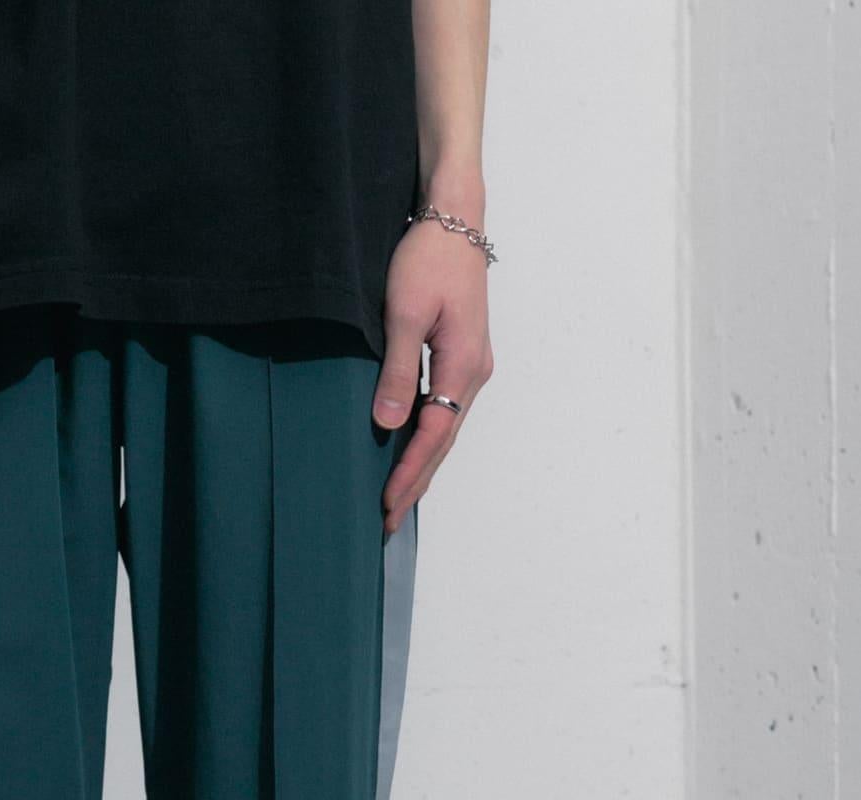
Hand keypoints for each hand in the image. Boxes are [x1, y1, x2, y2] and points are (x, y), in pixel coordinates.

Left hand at [373, 217, 494, 535]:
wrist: (454, 216)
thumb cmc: (428, 257)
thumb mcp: (405, 313)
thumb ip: (398, 370)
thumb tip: (388, 424)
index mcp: (464, 366)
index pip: (433, 435)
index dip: (409, 473)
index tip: (387, 504)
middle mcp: (474, 372)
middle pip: (443, 441)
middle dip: (416, 483)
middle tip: (388, 523)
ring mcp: (470, 365)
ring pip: (445, 429)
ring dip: (422, 466)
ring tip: (397, 500)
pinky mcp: (461, 356)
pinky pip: (444, 410)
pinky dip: (426, 439)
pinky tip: (410, 453)